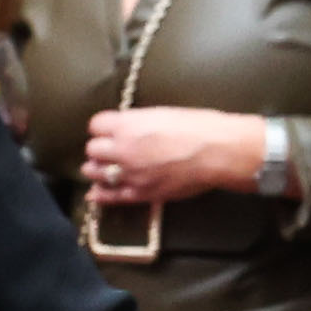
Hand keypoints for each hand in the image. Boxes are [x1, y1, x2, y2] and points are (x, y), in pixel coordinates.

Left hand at [79, 107, 268, 211]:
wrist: (218, 152)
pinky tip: (97, 193)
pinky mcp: (140, 193)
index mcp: (128, 124)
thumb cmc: (198, 126)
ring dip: (98, 169)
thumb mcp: (162, 113)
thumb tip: (127, 128)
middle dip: (100, 149)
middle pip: (92, 149)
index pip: (96, 124)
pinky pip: (110, 196)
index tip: (110, 130)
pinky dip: (101, 195)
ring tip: (106, 169)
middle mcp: (122, 148)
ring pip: (95, 172)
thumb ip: (138, 122)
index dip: (103, 128)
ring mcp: (130, 173)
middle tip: (111, 150)